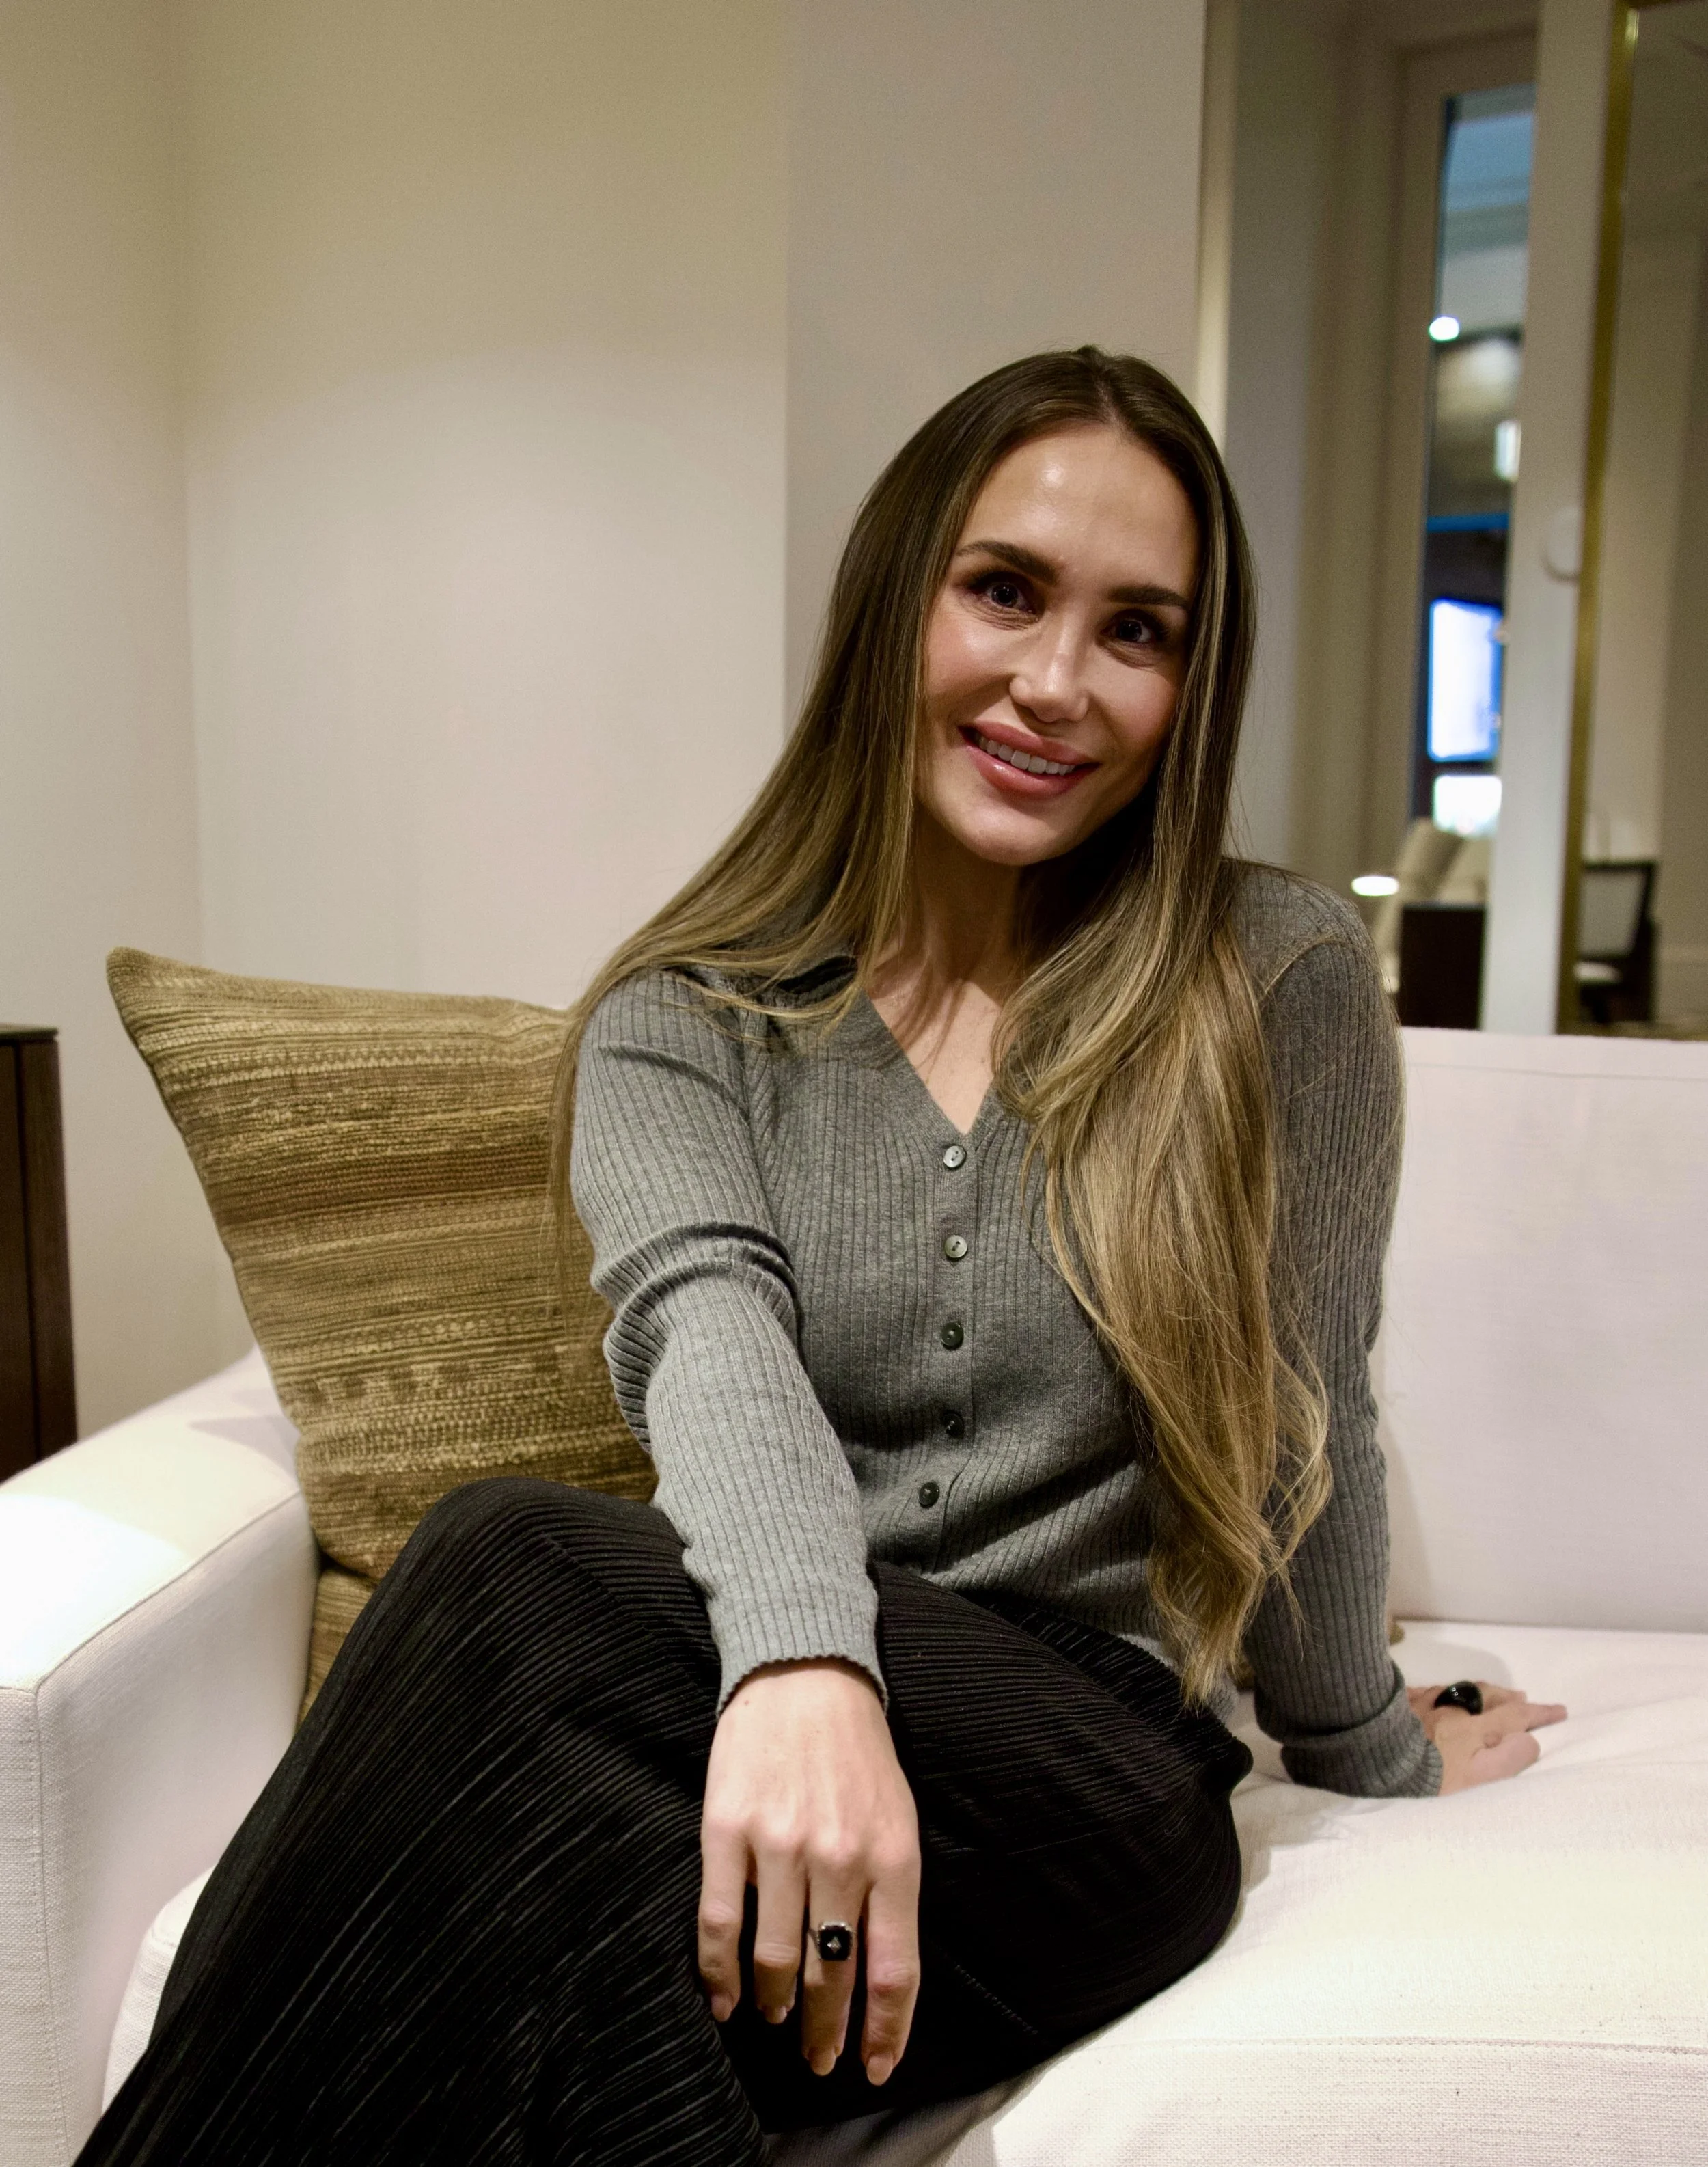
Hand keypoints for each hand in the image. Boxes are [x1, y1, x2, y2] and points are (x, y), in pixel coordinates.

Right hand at [698, 1659, 921, 2085]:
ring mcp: (780, 1844)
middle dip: (826, 2031)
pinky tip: (722, 2000)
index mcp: (892, 1856)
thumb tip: (877, 1974)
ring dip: (776, 2005)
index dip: (886, 2031)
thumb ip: (891, 1892)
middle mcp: (839, 1856)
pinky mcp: (727, 1830)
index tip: (877, 2066)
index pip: (894, 1968)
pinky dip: (719, 1975)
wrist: (805, 1675)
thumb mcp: (897, 1818)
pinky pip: (720, 1922)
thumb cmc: (856, 1754)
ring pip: (776, 1958)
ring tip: (775, 2019)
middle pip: (833, 1975)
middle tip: (819, 2060)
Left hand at [1409, 1682, 1566, 1792]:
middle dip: (1508, 1698)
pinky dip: (1441, 1692)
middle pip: (1486, 1696)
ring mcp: (1422, 1704)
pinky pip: (1425, 1691)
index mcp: (1473, 1729)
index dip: (1538, 1714)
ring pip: (1457, 1691)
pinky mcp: (1397, 1704)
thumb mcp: (1477, 1779)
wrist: (1373, 1761)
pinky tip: (1438, 1694)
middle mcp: (1450, 1710)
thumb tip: (1529, 1741)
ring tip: (1488, 1695)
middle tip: (1523, 1699)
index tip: (1559, 1711)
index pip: (1514, 1717)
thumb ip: (1508, 1760)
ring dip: (1478, 1692)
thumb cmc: (1429, 1780)